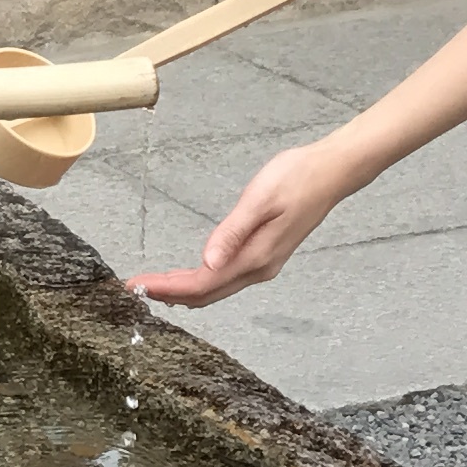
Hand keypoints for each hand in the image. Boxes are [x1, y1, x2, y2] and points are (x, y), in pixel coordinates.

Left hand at [127, 138, 364, 307]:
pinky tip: (188, 276)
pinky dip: (202, 282)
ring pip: (217, 288)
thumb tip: (205, 262)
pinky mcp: (265, 255)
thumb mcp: (259, 200)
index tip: (136, 285)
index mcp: (255, 257)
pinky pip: (227, 279)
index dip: (167, 288)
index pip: (202, 283)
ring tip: (153, 286)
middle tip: (135, 288)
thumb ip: (231, 233)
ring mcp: (264, 264)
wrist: (331, 173)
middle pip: (207, 294)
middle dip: (170, 294)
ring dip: (184, 291)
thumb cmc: (296, 178)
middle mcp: (259, 268)